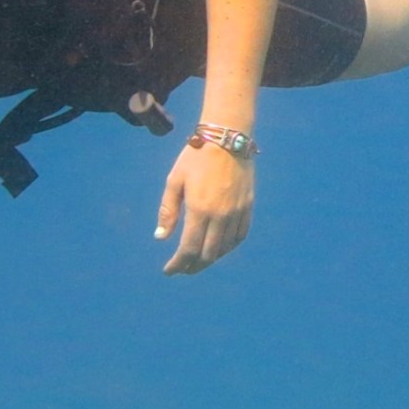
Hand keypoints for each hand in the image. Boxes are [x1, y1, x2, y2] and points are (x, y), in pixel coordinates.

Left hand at [155, 141, 254, 274]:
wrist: (228, 138)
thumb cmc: (196, 156)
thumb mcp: (175, 180)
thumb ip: (168, 211)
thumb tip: (160, 237)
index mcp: (200, 209)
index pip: (189, 249)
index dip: (178, 264)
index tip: (169, 270)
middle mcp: (221, 215)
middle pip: (208, 254)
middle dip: (193, 266)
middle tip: (182, 268)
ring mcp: (237, 212)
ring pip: (225, 248)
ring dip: (210, 258)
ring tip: (197, 260)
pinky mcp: (248, 207)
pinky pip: (240, 236)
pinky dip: (228, 247)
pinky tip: (219, 248)